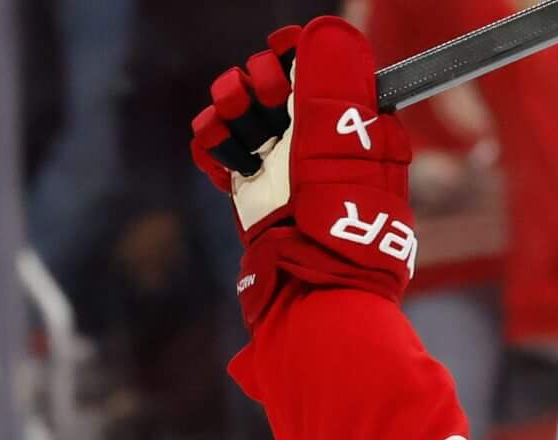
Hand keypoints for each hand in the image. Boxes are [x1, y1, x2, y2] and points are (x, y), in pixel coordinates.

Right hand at [189, 18, 415, 322]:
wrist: (311, 290)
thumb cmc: (342, 226)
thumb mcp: (345, 147)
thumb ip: (332, 88)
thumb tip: (323, 31)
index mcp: (346, 121)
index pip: (311, 64)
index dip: (290, 54)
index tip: (280, 60)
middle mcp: (311, 138)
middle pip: (268, 80)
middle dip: (256, 82)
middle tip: (262, 103)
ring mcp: (278, 164)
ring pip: (239, 109)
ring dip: (228, 109)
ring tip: (235, 130)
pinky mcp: (248, 190)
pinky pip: (217, 149)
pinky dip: (211, 145)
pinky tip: (221, 158)